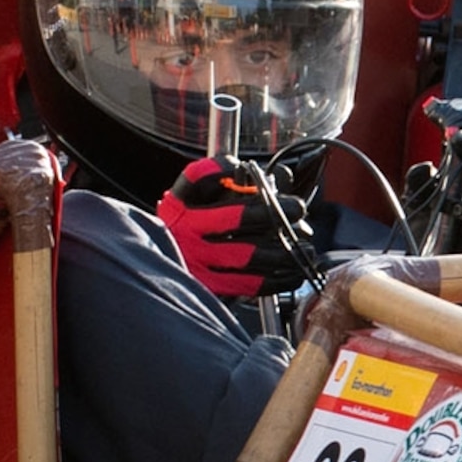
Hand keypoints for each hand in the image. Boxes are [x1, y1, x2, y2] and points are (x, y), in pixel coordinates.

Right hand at [158, 159, 314, 298]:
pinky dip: (278, 279)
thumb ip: (234, 183)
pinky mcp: (209, 289)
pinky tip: (293, 273)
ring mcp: (196, 262)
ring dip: (284, 249)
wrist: (155, 277)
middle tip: (298, 208)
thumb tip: (280, 175)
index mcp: (181, 204)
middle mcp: (186, 231)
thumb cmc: (186, 232)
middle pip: (237, 216)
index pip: (204, 177)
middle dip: (275, 211)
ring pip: (249, 255)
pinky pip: (250, 285)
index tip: (261, 174)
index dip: (234, 171)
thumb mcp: (199, 202)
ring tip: (305, 246)